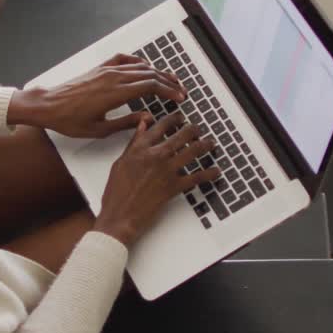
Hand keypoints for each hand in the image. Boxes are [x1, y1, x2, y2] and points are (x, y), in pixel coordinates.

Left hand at [8, 53, 187, 137]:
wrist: (47, 105)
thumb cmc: (69, 120)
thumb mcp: (100, 129)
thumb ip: (126, 123)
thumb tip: (147, 118)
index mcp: (114, 93)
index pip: (150, 86)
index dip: (168, 91)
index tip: (180, 97)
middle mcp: (112, 77)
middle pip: (149, 74)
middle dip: (168, 82)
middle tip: (181, 90)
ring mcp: (106, 70)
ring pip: (139, 66)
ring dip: (157, 72)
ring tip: (170, 79)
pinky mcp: (99, 68)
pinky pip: (123, 59)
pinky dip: (137, 62)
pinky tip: (144, 66)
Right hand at [92, 112, 220, 246]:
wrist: (120, 215)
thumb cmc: (116, 192)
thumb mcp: (121, 162)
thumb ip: (134, 143)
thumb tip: (143, 126)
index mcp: (141, 148)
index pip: (160, 126)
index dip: (173, 119)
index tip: (179, 117)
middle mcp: (156, 156)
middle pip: (181, 135)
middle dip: (193, 129)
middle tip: (197, 128)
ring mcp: (167, 170)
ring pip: (192, 152)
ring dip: (205, 145)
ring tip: (210, 143)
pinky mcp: (174, 187)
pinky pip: (197, 177)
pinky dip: (209, 174)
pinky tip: (215, 171)